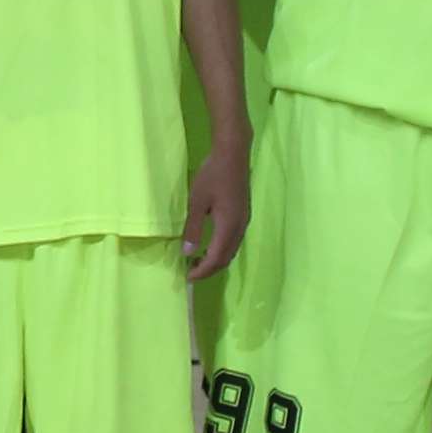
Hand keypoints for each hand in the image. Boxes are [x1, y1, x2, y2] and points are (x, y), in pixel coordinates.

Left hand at [180, 141, 250, 285]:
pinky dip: (221, 249)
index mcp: (228, 226)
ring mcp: (244, 221)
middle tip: (190, 272)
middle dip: (209, 269)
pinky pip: (234, 240)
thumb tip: (187, 253)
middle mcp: (240, 228)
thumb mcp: (197, 202)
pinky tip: (209, 244)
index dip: (202, 272)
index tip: (187, 278)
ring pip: (231, 250)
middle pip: (226, 258)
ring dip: (216, 259)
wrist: (233, 154)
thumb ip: (193, 229)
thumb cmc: (212, 175)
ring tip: (197, 260)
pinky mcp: (243, 214)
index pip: (216, 259)